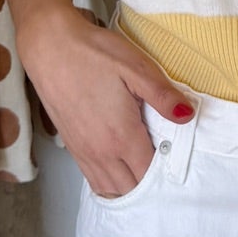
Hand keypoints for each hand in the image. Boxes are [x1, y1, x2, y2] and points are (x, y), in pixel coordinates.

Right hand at [16, 3, 194, 197]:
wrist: (50, 47)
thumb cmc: (94, 54)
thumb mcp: (136, 68)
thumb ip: (163, 96)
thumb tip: (187, 116)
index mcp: (121, 136)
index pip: (150, 174)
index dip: (167, 172)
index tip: (177, 158)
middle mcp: (101, 152)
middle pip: (131, 188)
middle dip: (150, 184)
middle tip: (164, 164)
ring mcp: (83, 152)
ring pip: (110, 189)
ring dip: (129, 186)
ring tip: (143, 168)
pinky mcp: (71, 146)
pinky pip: (93, 179)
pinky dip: (110, 182)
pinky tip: (120, 166)